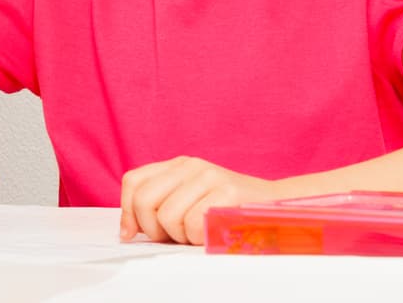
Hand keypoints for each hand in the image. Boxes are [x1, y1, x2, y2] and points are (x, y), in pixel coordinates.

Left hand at [119, 156, 281, 245]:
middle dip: (152, 228)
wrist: (274, 204)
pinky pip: (193, 224)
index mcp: (178, 165)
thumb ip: (162, 205)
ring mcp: (209, 176)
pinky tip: (211, 232)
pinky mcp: (226, 191)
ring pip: (167, 216)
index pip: (134, 181)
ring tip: (197, 232)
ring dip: (180, 236)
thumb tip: (130, 229)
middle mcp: (190, 165)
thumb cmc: (229, 209)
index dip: (127, 211)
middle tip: (171, 236)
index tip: (131, 233)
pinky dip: (198, 238)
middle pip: (144, 199)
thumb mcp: (191, 200)